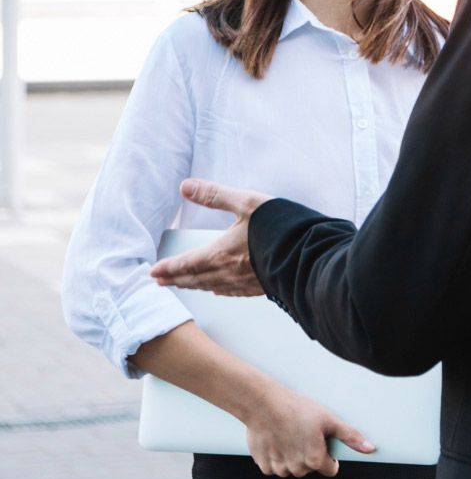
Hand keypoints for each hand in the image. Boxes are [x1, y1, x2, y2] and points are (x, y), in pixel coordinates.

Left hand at [150, 178, 268, 294]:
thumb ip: (214, 195)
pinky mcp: (259, 286)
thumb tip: (186, 186)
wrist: (308, 254)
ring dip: (193, 286)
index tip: (153, 272)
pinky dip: (218, 290)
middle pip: (195, 278)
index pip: (186, 263)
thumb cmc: (278, 227)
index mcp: (220, 253)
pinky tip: (218, 290)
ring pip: (211, 286)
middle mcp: (228, 272)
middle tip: (160, 282)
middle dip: (175, 279)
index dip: (168, 268)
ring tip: (183, 285)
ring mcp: (244, 282)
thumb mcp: (245, 202)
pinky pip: (231, 292)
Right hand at [246, 386, 376, 477]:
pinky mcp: (263, 465)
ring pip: (292, 467)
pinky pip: (274, 466)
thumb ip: (350, 436)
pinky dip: (276, 455)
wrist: (263, 403)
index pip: (330, 469)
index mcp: (314, 460)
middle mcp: (297, 469)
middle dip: (309, 454)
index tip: (322, 440)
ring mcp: (279, 468)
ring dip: (292, 455)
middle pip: (310, 468)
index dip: (329, 455)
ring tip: (288, 433)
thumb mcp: (329, 419)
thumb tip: (370, 448)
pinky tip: (276, 438)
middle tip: (304, 432)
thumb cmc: (298, 409)